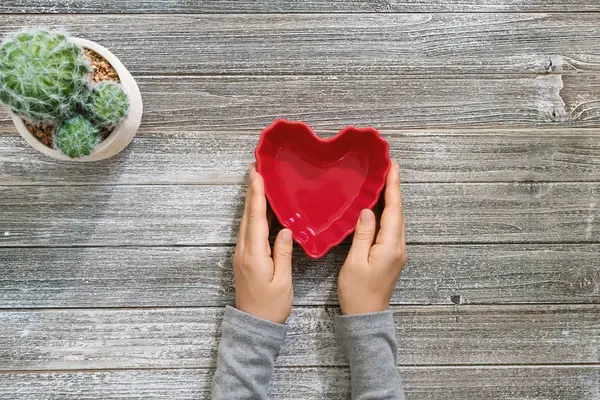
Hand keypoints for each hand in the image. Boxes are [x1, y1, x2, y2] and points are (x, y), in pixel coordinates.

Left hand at [233, 163, 293, 323]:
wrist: (254, 326)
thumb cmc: (271, 306)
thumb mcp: (283, 281)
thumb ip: (283, 253)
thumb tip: (286, 230)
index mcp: (254, 254)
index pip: (256, 218)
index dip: (257, 195)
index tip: (257, 174)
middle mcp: (244, 251)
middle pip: (247, 215)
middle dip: (251, 191)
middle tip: (255, 169)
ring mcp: (242, 254)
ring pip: (246, 222)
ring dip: (252, 201)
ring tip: (258, 183)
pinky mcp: (244, 259)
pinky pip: (248, 231)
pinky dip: (254, 216)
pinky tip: (262, 210)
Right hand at [338, 163, 406, 314]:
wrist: (366, 316)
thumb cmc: (357, 291)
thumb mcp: (355, 262)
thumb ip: (363, 235)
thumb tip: (368, 211)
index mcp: (391, 246)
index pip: (394, 210)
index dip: (393, 187)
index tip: (392, 167)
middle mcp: (399, 247)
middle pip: (398, 212)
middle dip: (393, 189)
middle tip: (387, 168)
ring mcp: (397, 252)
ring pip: (396, 220)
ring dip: (391, 200)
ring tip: (383, 182)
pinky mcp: (392, 257)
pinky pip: (391, 229)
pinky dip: (387, 214)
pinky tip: (379, 207)